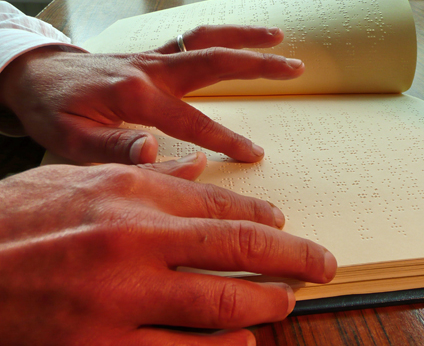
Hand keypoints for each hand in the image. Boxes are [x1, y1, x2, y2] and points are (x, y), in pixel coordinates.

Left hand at [0, 25, 304, 164]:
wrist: (35, 76)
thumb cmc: (52, 110)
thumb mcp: (70, 139)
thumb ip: (113, 147)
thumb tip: (154, 152)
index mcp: (135, 94)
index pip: (191, 121)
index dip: (225, 139)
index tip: (254, 153)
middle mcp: (151, 69)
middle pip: (214, 62)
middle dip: (258, 66)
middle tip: (295, 67)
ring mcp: (153, 58)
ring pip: (206, 41)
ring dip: (245, 38)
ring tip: (278, 39)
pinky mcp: (151, 56)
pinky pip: (190, 38)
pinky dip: (219, 36)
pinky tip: (238, 39)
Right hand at [0, 155, 335, 345]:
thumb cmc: (16, 219)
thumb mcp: (77, 178)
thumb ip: (145, 175)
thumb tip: (197, 165)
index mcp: (127, 192)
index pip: (219, 203)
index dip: (263, 217)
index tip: (287, 226)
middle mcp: (132, 240)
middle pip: (237, 247)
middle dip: (293, 257)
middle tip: (323, 265)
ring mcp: (119, 298)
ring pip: (222, 304)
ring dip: (265, 303)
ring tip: (287, 301)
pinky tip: (244, 343)